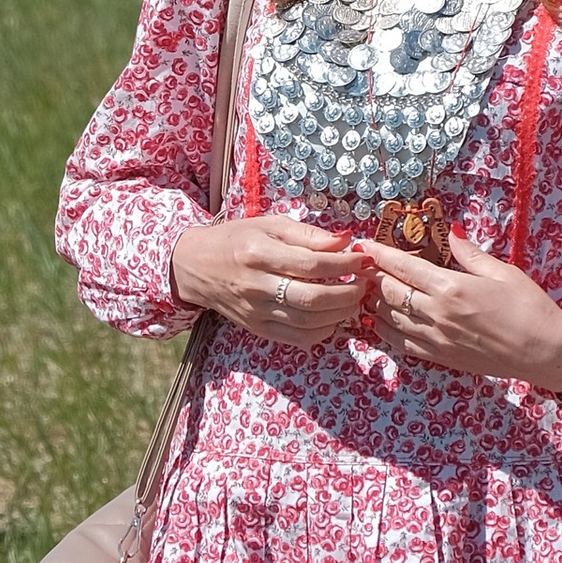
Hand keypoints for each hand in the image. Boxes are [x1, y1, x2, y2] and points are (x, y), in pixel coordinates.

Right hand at [171, 213, 372, 347]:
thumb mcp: (269, 224)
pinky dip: (323, 332)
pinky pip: (298, 338)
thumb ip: (308, 234)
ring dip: (341, 314)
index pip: (312, 264)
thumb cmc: (237, 239)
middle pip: (313, 298)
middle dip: (349, 293)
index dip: (345, 263)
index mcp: (259, 253)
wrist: (196, 266)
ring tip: (354, 299)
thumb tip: (346, 240)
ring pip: (309, 323)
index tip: (364, 258)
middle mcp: (256, 285)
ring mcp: (256, 311)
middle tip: (365, 283)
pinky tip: (333, 317)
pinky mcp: (257, 329)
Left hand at [368, 233, 561, 393]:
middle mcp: (438, 314)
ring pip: (389, 319)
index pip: (404, 267)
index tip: (366, 245)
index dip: (380, 254)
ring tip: (366, 290)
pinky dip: (384, 331)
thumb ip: (471, 254)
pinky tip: (379, 321)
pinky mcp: (441, 358)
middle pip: (390, 292)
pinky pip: (401, 344)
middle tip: (363, 265)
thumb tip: (450, 232)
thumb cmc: (531, 309)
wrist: (546, 353)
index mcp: (453, 288)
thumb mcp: (504, 273)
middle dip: (372, 276)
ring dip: (374, 303)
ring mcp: (437, 339)